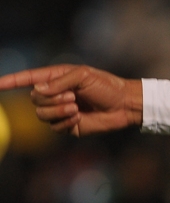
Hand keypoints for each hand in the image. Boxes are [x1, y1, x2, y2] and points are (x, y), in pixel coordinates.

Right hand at [0, 65, 142, 136]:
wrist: (124, 105)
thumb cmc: (107, 86)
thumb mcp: (84, 76)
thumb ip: (59, 81)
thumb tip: (37, 89)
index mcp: (57, 78)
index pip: (28, 79)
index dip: (10, 81)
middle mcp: (55, 94)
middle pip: (34, 99)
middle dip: (51, 99)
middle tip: (72, 97)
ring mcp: (60, 110)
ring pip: (41, 114)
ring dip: (57, 111)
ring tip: (75, 107)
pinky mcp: (67, 125)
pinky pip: (54, 126)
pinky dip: (65, 121)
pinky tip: (79, 116)